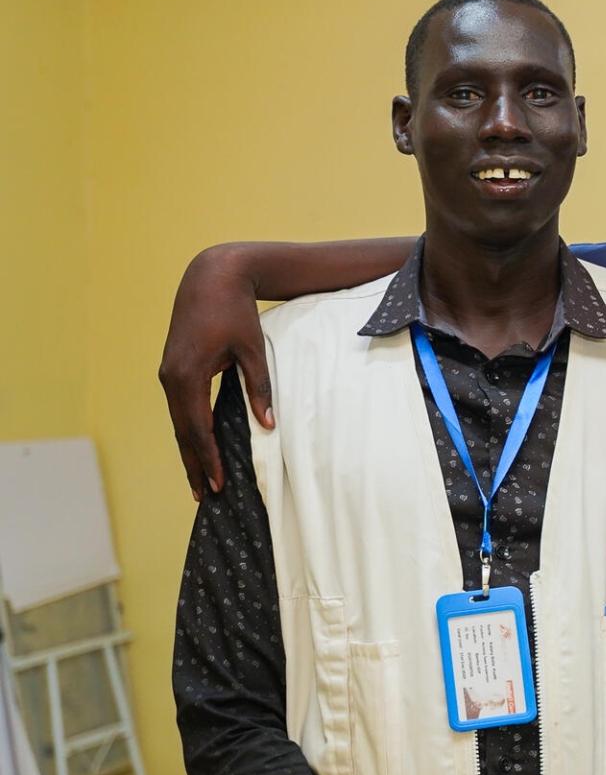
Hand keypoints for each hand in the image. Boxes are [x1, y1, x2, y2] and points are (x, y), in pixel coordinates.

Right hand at [158, 245, 273, 499]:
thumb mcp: (253, 350)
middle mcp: (170, 378)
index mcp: (187, 376)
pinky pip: (180, 408)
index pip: (198, 429)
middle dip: (194, 464)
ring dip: (189, 451)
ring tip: (199, 481)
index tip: (217, 484)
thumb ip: (260, 389)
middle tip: (204, 497)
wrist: (211, 278)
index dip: (208, 458)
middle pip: (182, 432)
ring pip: (178, 422)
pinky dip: (188, 430)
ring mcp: (168, 374)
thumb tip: (269, 427)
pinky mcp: (173, 370)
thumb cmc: (235, 312)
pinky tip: (197, 447)